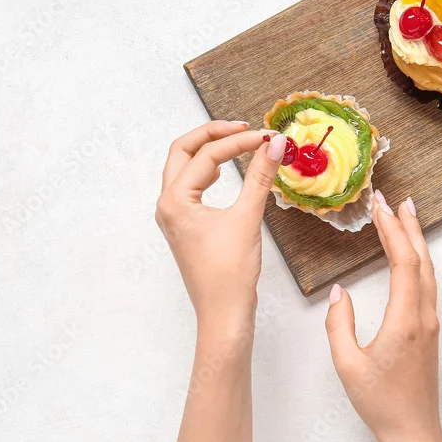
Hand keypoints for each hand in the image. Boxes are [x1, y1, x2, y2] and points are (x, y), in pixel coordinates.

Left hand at [156, 120, 285, 338]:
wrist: (223, 313)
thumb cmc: (230, 273)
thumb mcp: (248, 218)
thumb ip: (260, 177)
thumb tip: (275, 144)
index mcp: (174, 200)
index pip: (206, 156)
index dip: (238, 142)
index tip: (268, 138)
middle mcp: (167, 205)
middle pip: (182, 152)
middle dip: (212, 135)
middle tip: (243, 128)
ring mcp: (173, 216)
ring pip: (183, 168)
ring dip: (208, 152)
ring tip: (237, 144)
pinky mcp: (184, 226)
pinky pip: (189, 187)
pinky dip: (206, 172)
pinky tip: (223, 172)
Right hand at [324, 191, 440, 441]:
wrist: (413, 432)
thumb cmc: (380, 403)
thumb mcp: (347, 364)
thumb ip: (340, 325)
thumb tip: (340, 293)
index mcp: (405, 320)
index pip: (403, 263)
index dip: (393, 231)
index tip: (380, 207)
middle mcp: (424, 317)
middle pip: (422, 260)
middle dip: (408, 227)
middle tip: (395, 200)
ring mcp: (430, 323)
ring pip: (429, 271)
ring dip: (417, 241)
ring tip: (406, 217)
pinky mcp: (429, 330)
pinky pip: (428, 285)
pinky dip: (419, 261)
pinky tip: (411, 256)